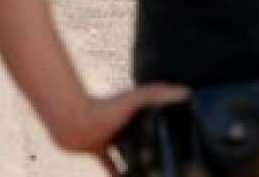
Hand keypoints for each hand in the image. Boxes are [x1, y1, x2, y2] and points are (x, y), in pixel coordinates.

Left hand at [51, 84, 187, 173]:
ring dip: (141, 164)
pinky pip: (112, 167)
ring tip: (156, 174)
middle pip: (145, 138)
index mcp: (134, 113)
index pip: (158, 118)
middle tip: (173, 165)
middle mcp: (124, 124)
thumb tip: (186, 91)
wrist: (71, 122)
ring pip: (130, 154)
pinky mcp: (99, 150)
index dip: (171, 126)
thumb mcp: (133, 100)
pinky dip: (119, 175)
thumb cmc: (103, 108)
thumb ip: (157, 94)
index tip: (187, 138)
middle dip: (157, 149)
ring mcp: (111, 137)